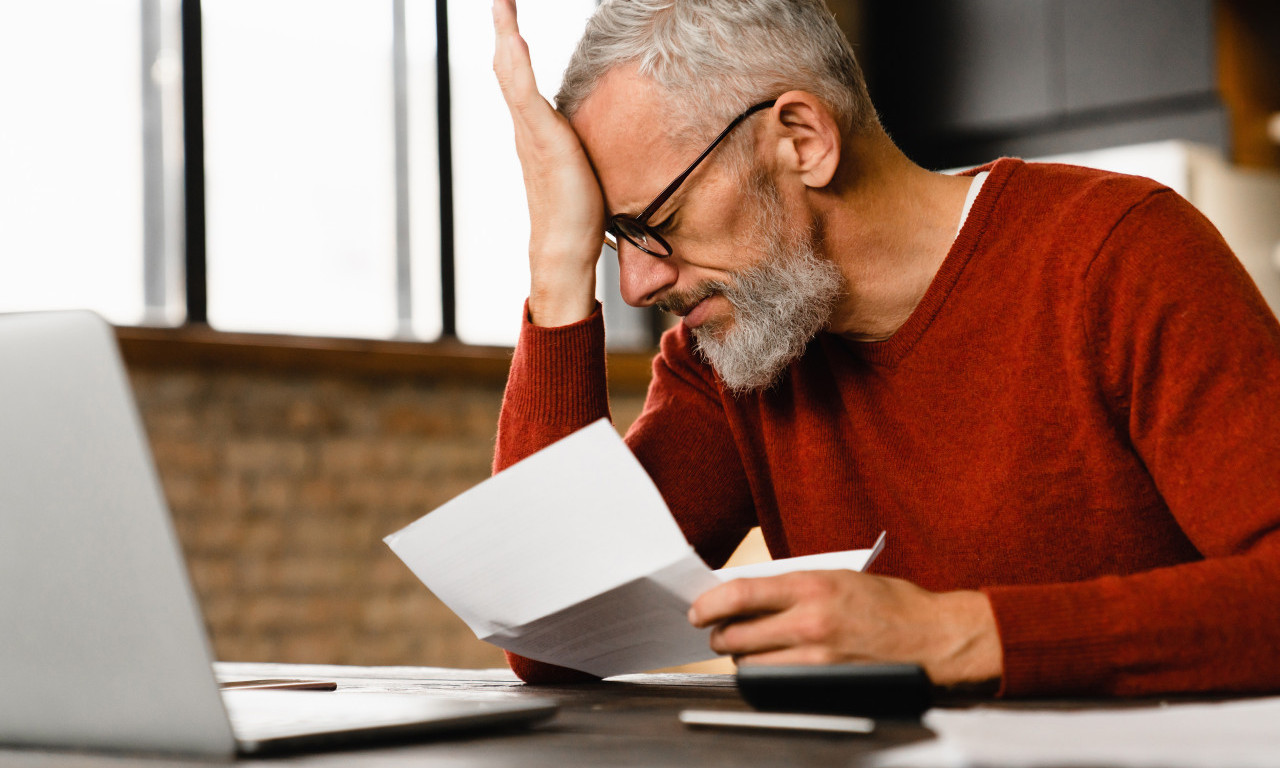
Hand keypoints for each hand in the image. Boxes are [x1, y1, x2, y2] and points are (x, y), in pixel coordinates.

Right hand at [492, 0, 604, 326]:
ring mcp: (530, 132)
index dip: (515, 48)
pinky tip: (516, 39)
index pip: (520, 79)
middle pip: (507, 67)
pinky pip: (524, 93)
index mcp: (536, 131)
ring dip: (506, 35)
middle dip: (503, 30)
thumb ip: (587, 149)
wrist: (565, 249)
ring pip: (510, 72)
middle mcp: (526, 127)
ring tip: (501, 4)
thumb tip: (605, 143)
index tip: (511, 20)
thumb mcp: (587, 168)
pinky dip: (517, 64)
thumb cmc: (579, 217)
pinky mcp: (541, 140)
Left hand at [688, 570, 1002, 686]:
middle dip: (721, 635)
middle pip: (736, 635)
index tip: (698, 610)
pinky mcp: (825, 685)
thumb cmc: (892, 604)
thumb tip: (749, 595)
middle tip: (720, 632)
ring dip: (743, 658)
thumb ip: (793, 586)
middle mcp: (810, 622)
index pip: (741, 594)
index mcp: (812, 586)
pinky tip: (773, 667)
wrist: (936, 638)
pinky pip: (776, 685)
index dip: (710, 603)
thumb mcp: (839, 577)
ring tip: (750, 649)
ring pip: (751, 665)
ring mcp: (817, 658)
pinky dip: (766, 677)